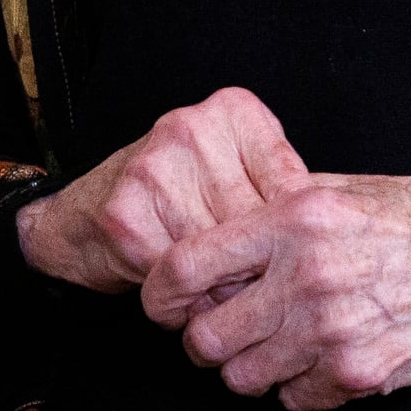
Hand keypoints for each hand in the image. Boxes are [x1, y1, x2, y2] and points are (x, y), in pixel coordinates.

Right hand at [17, 86, 306, 293]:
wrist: (75, 220)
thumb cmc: (170, 200)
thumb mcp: (233, 174)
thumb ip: (278, 193)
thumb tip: (335, 244)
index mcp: (234, 113)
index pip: (293, 190)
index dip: (290, 243)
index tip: (292, 270)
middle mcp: (195, 129)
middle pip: (257, 224)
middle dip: (258, 270)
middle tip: (256, 295)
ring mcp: (156, 166)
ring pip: (221, 253)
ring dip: (224, 290)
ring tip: (216, 295)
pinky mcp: (127, 212)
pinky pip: (181, 272)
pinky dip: (188, 298)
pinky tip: (182, 295)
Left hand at [144, 174, 410, 410]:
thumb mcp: (346, 190)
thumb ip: (277, 212)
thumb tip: (215, 236)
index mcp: (296, 220)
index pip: (185, 267)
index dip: (160, 292)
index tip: (164, 300)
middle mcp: (306, 277)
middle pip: (204, 338)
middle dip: (206, 338)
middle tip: (225, 327)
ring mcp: (331, 333)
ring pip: (242, 378)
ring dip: (251, 366)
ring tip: (280, 341)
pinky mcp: (356, 376)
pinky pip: (291, 399)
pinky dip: (298, 385)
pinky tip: (324, 354)